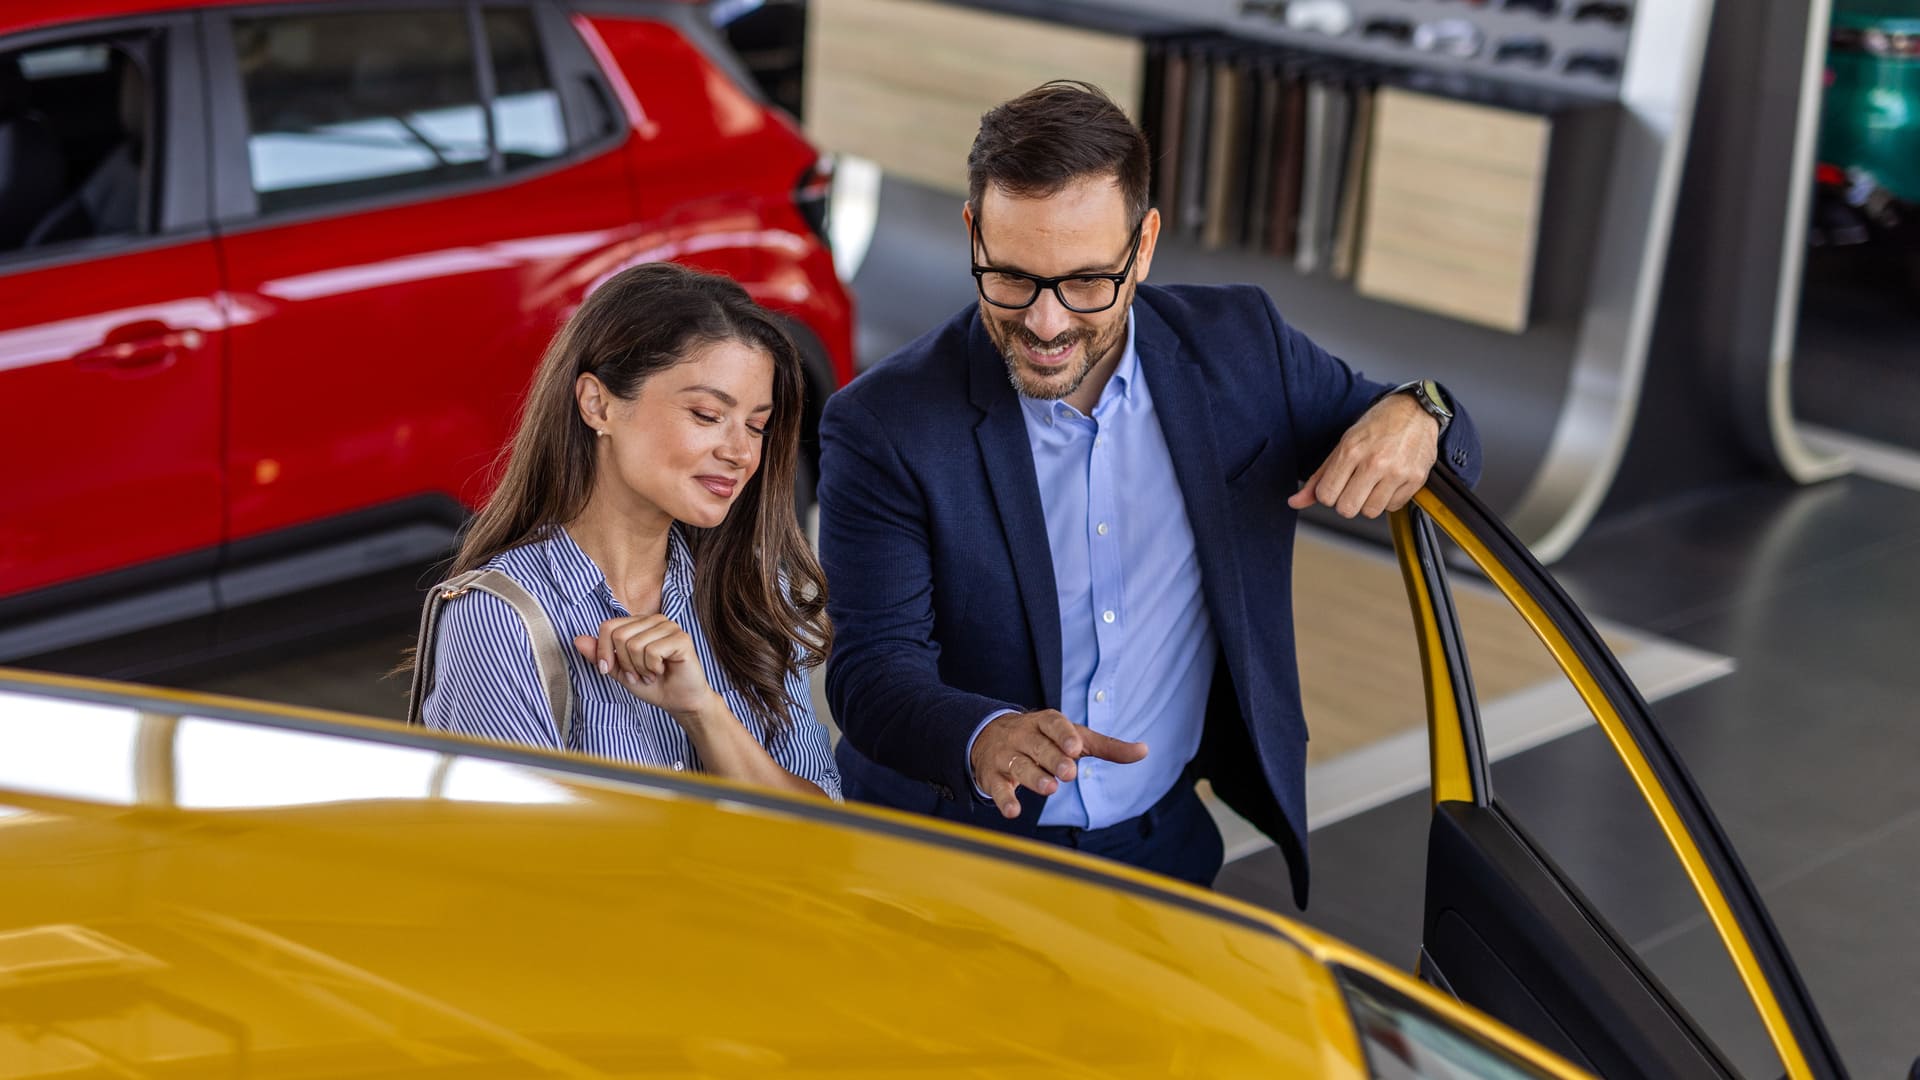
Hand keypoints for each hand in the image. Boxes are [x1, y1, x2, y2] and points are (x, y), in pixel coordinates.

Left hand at [573, 615, 719, 723]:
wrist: (680, 702)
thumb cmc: (653, 685)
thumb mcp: (619, 671)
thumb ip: (600, 655)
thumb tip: (577, 640)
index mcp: (639, 623)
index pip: (608, 626)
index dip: (603, 652)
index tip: (608, 670)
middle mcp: (654, 620)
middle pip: (619, 636)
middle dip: (625, 664)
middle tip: (638, 675)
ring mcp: (669, 627)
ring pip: (635, 645)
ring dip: (640, 668)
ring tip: (651, 674)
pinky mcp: (681, 638)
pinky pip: (652, 651)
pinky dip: (653, 668)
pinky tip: (662, 671)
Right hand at [970, 709, 1148, 818]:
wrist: (988, 737)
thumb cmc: (1043, 739)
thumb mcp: (1075, 739)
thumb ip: (1108, 746)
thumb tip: (1144, 751)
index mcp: (1044, 723)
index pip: (1054, 723)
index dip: (1064, 735)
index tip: (1076, 748)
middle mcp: (1023, 736)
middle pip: (1038, 746)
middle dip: (1053, 758)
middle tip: (1069, 773)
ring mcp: (1006, 756)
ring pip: (1019, 765)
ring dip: (1034, 777)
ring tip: (1050, 788)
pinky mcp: (992, 777)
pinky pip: (997, 788)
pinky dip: (1004, 800)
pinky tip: (1013, 811)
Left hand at [1287, 393, 1437, 518]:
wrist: (1416, 411)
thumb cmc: (1377, 426)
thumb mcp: (1344, 445)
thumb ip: (1320, 477)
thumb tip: (1295, 502)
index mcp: (1351, 451)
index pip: (1326, 496)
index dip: (1328, 494)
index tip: (1336, 485)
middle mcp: (1375, 462)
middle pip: (1347, 509)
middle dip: (1347, 502)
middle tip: (1354, 486)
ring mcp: (1397, 472)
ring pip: (1370, 512)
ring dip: (1368, 502)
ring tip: (1373, 483)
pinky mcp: (1416, 479)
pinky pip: (1393, 507)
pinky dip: (1389, 499)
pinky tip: (1390, 482)